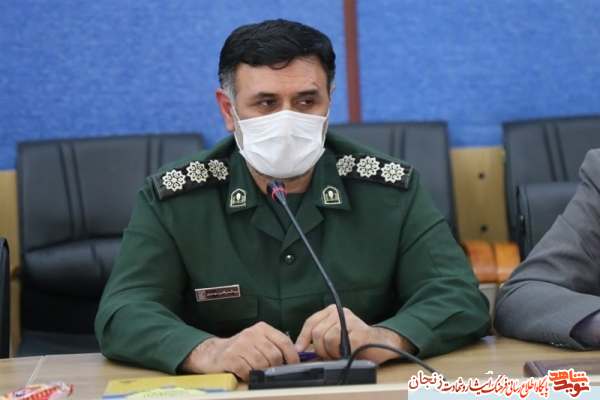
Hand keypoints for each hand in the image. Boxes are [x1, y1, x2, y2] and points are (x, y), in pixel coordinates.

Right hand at [181, 321, 299, 380]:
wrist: (213, 353)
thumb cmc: (240, 349)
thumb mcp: (258, 341)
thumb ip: (274, 345)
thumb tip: (295, 357)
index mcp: (261, 328)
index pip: (283, 341)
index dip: (292, 355)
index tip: (294, 364)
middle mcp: (251, 334)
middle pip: (274, 355)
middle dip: (275, 367)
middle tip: (271, 371)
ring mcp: (240, 345)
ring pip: (262, 364)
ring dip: (261, 372)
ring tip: (256, 372)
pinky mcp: (230, 357)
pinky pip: (247, 371)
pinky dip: (249, 376)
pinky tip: (246, 374)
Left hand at [295, 304, 414, 363]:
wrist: (382, 344)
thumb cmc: (356, 341)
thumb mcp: (335, 335)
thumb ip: (320, 338)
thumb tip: (301, 349)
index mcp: (333, 311)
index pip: (311, 322)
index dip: (303, 338)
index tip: (300, 350)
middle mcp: (341, 312)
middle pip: (316, 332)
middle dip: (320, 349)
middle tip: (331, 354)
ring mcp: (350, 321)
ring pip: (326, 339)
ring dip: (331, 352)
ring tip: (341, 353)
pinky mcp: (358, 332)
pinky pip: (339, 344)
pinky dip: (341, 353)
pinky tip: (349, 352)